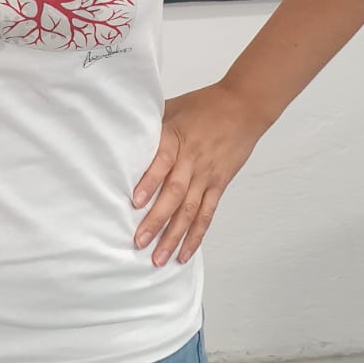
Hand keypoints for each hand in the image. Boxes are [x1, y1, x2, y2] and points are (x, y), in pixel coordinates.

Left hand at [132, 82, 265, 265]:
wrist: (244, 106)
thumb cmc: (204, 105)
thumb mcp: (172, 107)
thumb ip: (150, 125)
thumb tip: (118, 133)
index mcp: (176, 138)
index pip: (162, 161)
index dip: (149, 181)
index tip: (135, 201)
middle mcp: (192, 160)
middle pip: (174, 194)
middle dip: (156, 220)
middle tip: (139, 242)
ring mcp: (207, 175)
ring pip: (190, 210)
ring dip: (174, 236)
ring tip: (159, 258)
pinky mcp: (219, 184)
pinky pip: (207, 214)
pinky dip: (196, 235)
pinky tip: (184, 253)